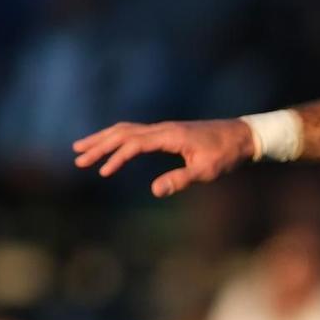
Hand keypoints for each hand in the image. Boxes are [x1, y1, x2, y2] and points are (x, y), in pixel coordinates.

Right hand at [72, 119, 253, 197]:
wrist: (242, 136)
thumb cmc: (225, 154)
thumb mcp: (206, 171)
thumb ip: (179, 179)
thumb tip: (154, 190)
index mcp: (169, 136)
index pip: (134, 144)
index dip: (116, 157)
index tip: (102, 172)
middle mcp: (162, 128)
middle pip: (122, 132)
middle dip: (99, 144)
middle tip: (77, 156)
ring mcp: (163, 128)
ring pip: (126, 129)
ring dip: (103, 138)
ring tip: (82, 148)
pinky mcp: (166, 132)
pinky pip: (135, 132)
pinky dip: (117, 137)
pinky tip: (111, 145)